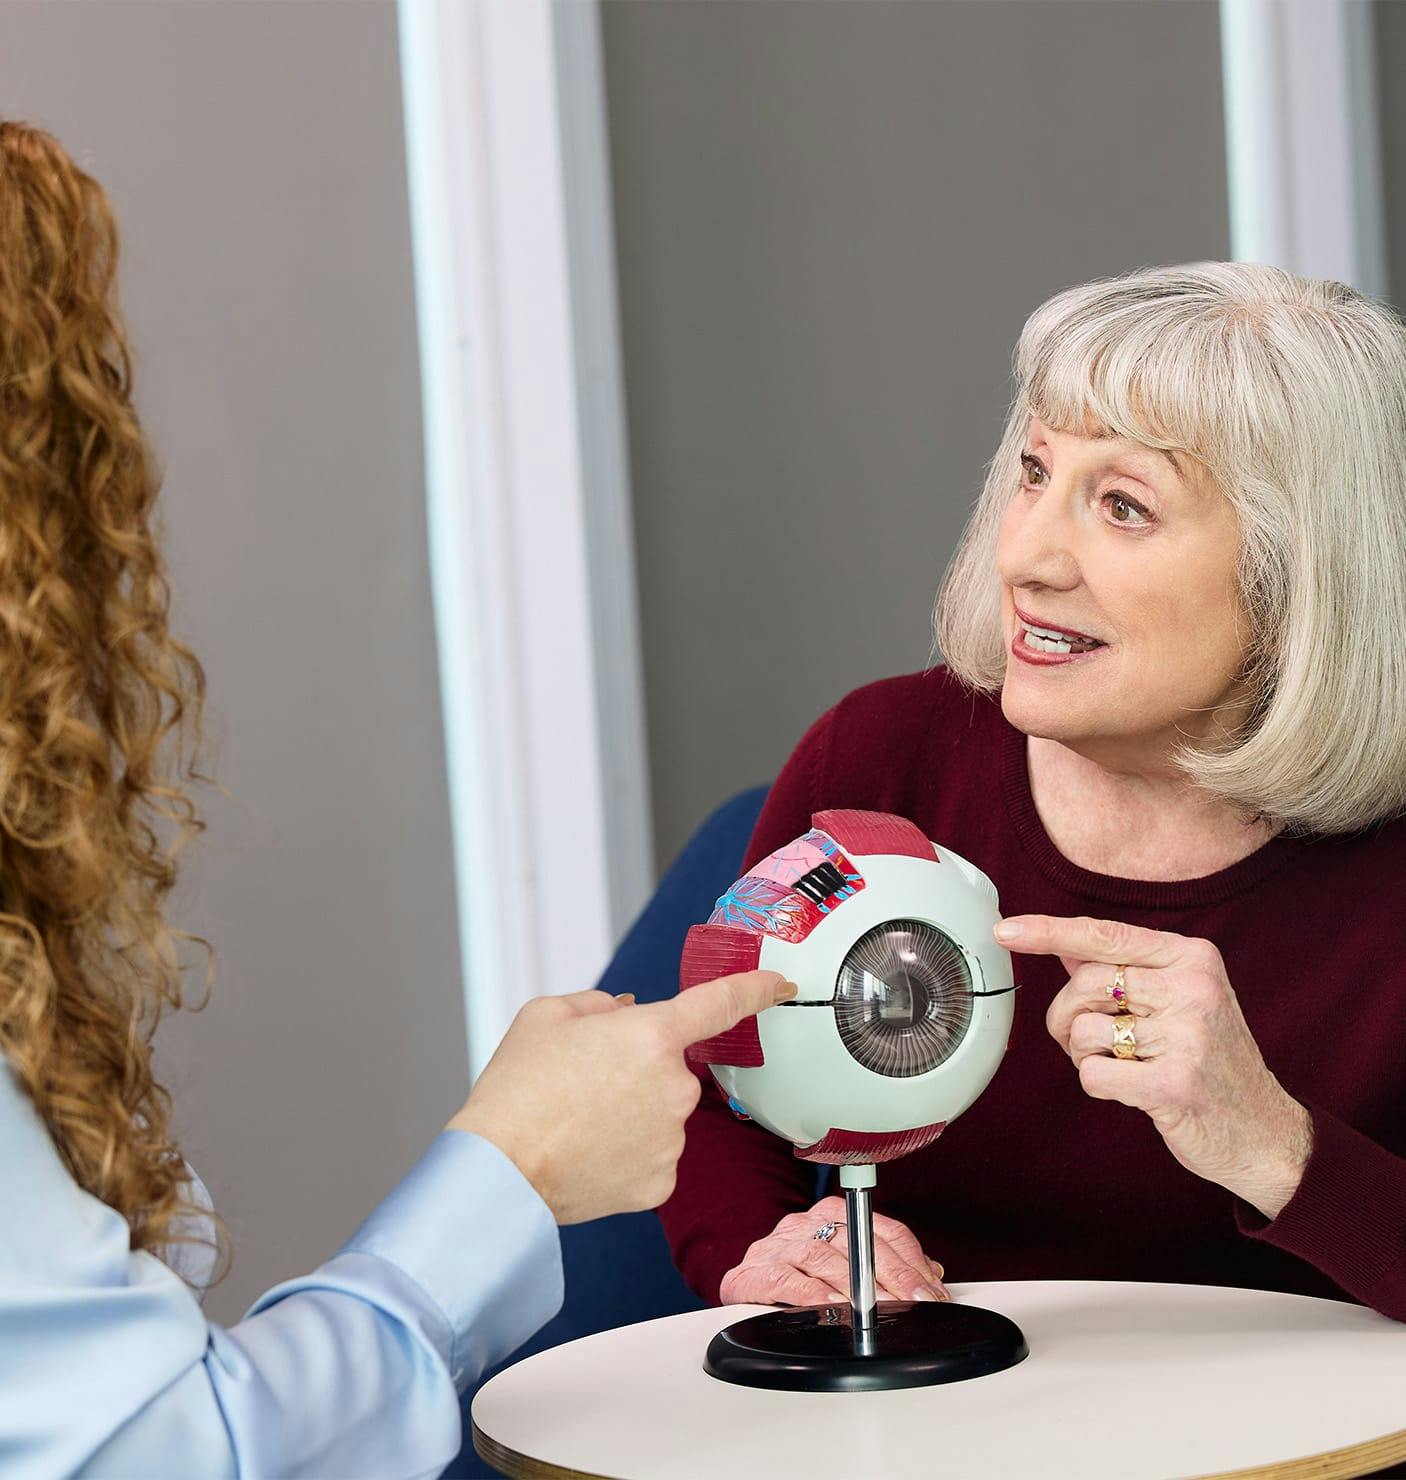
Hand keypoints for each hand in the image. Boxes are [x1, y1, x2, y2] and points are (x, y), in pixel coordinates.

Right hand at [447, 971, 795, 1224]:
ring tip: (577, 1124)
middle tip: (582, 1086)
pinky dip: (627, 1154)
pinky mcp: (662, 1182)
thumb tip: (626, 1012)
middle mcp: (674, 1087)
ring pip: (661, 1115)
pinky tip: (589, 1154)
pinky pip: (654, 1156)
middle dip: (635, 1071)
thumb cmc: (516, 1089)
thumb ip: (598, 1005)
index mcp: (651, 1034)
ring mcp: (673, 1139)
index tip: (779, 984)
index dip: (756, 988)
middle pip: (669, 1068)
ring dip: (631, 1114)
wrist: (499, 1172)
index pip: (721, 1002)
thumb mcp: (546, 1016)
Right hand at [719, 1195, 948, 1306]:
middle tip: (915, 1301)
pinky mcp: (750, 1273)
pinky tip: (832, 1307)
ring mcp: (776, 1247)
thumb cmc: (798, 1277)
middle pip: (856, 1240)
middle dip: (892, 1274)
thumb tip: (931, 1275)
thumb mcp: (844, 1266)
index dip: (910, 1260)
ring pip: (821, 1256)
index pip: (879, 1228)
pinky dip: (811, 1294)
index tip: (931, 1290)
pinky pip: (784, 1279)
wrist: (742, 1290)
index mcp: (830, 1215)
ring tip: (880, 1308)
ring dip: (855, 1285)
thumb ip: (885, 1266)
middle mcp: (804, 1225)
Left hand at [998, 914, 1313, 1218]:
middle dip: (1068, 1016)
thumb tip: (1066, 944)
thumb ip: (1125, 969)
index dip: (1048, 932)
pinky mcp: (1174, 1083)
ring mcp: (1188, 1035)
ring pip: (1083, 1030)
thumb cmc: (1215, 1063)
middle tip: (1092, 1040)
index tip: (1007, 930)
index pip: (1105, 936)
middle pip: (1084, 984)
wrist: (1266, 1134)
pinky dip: (1099, 1084)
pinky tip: (1133, 1089)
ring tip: (1123, 1064)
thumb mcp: (1183, 1000)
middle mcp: (1194, 988)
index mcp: (1194, 958)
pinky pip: (1093, 1074)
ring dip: (1086, 1054)